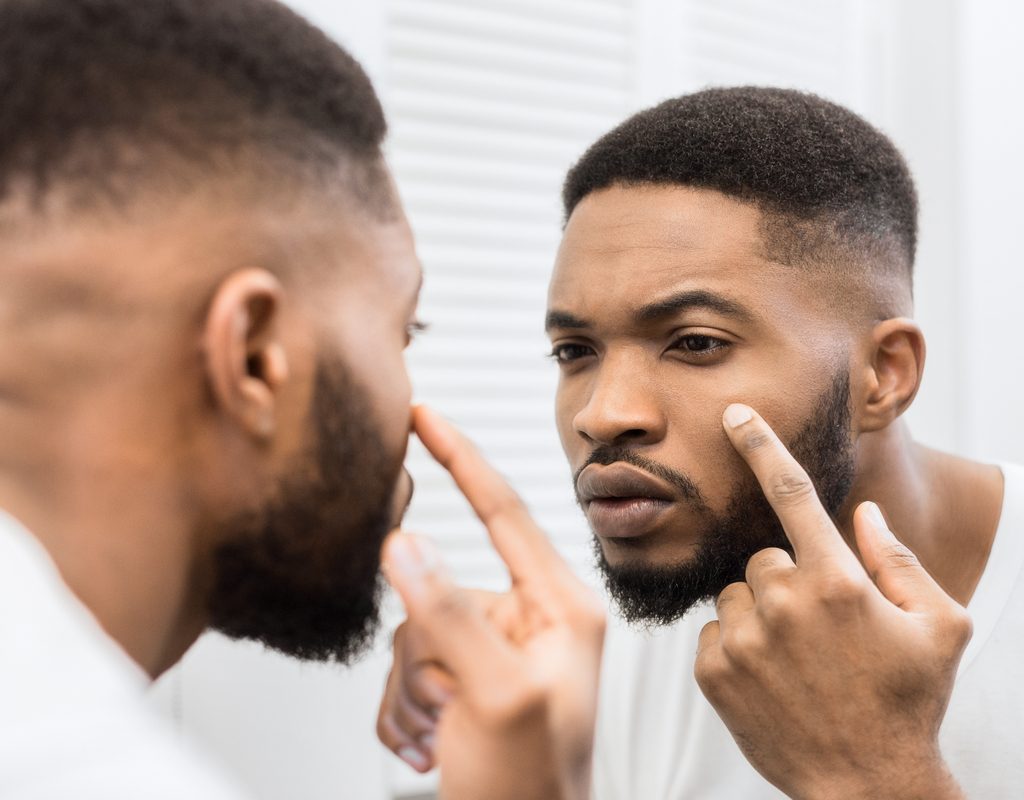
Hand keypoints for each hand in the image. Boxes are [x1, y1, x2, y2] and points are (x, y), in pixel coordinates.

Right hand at [380, 406, 605, 799]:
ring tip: (440, 731)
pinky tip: (428, 741)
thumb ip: (447, 614)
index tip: (425, 414)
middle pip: (439, 586)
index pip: (502, 510)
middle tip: (445, 704)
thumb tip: (403, 545)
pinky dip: (402, 706)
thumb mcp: (493, 695)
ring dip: (411, 687)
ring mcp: (495, 650)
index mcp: (560, 607)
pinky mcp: (466, 677)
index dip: (460, 456)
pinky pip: (406, 665)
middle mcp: (529, 620)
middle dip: (424, 652)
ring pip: (413, 629)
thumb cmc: (532, 786)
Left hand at [694, 404, 970, 799]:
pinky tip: (772, 680)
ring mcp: (741, 638)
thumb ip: (900, 560)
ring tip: (797, 660)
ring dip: (759, 613)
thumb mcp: (937, 628)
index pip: (792, 493)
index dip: (761, 445)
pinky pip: (715, 631)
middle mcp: (782, 601)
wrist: (865, 786)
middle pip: (764, 558)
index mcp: (837, 581)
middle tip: (821, 632)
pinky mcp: (711, 670)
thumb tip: (866, 511)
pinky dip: (737, 647)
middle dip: (788, 581)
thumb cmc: (910, 701)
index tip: (733, 414)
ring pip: (735, 594)